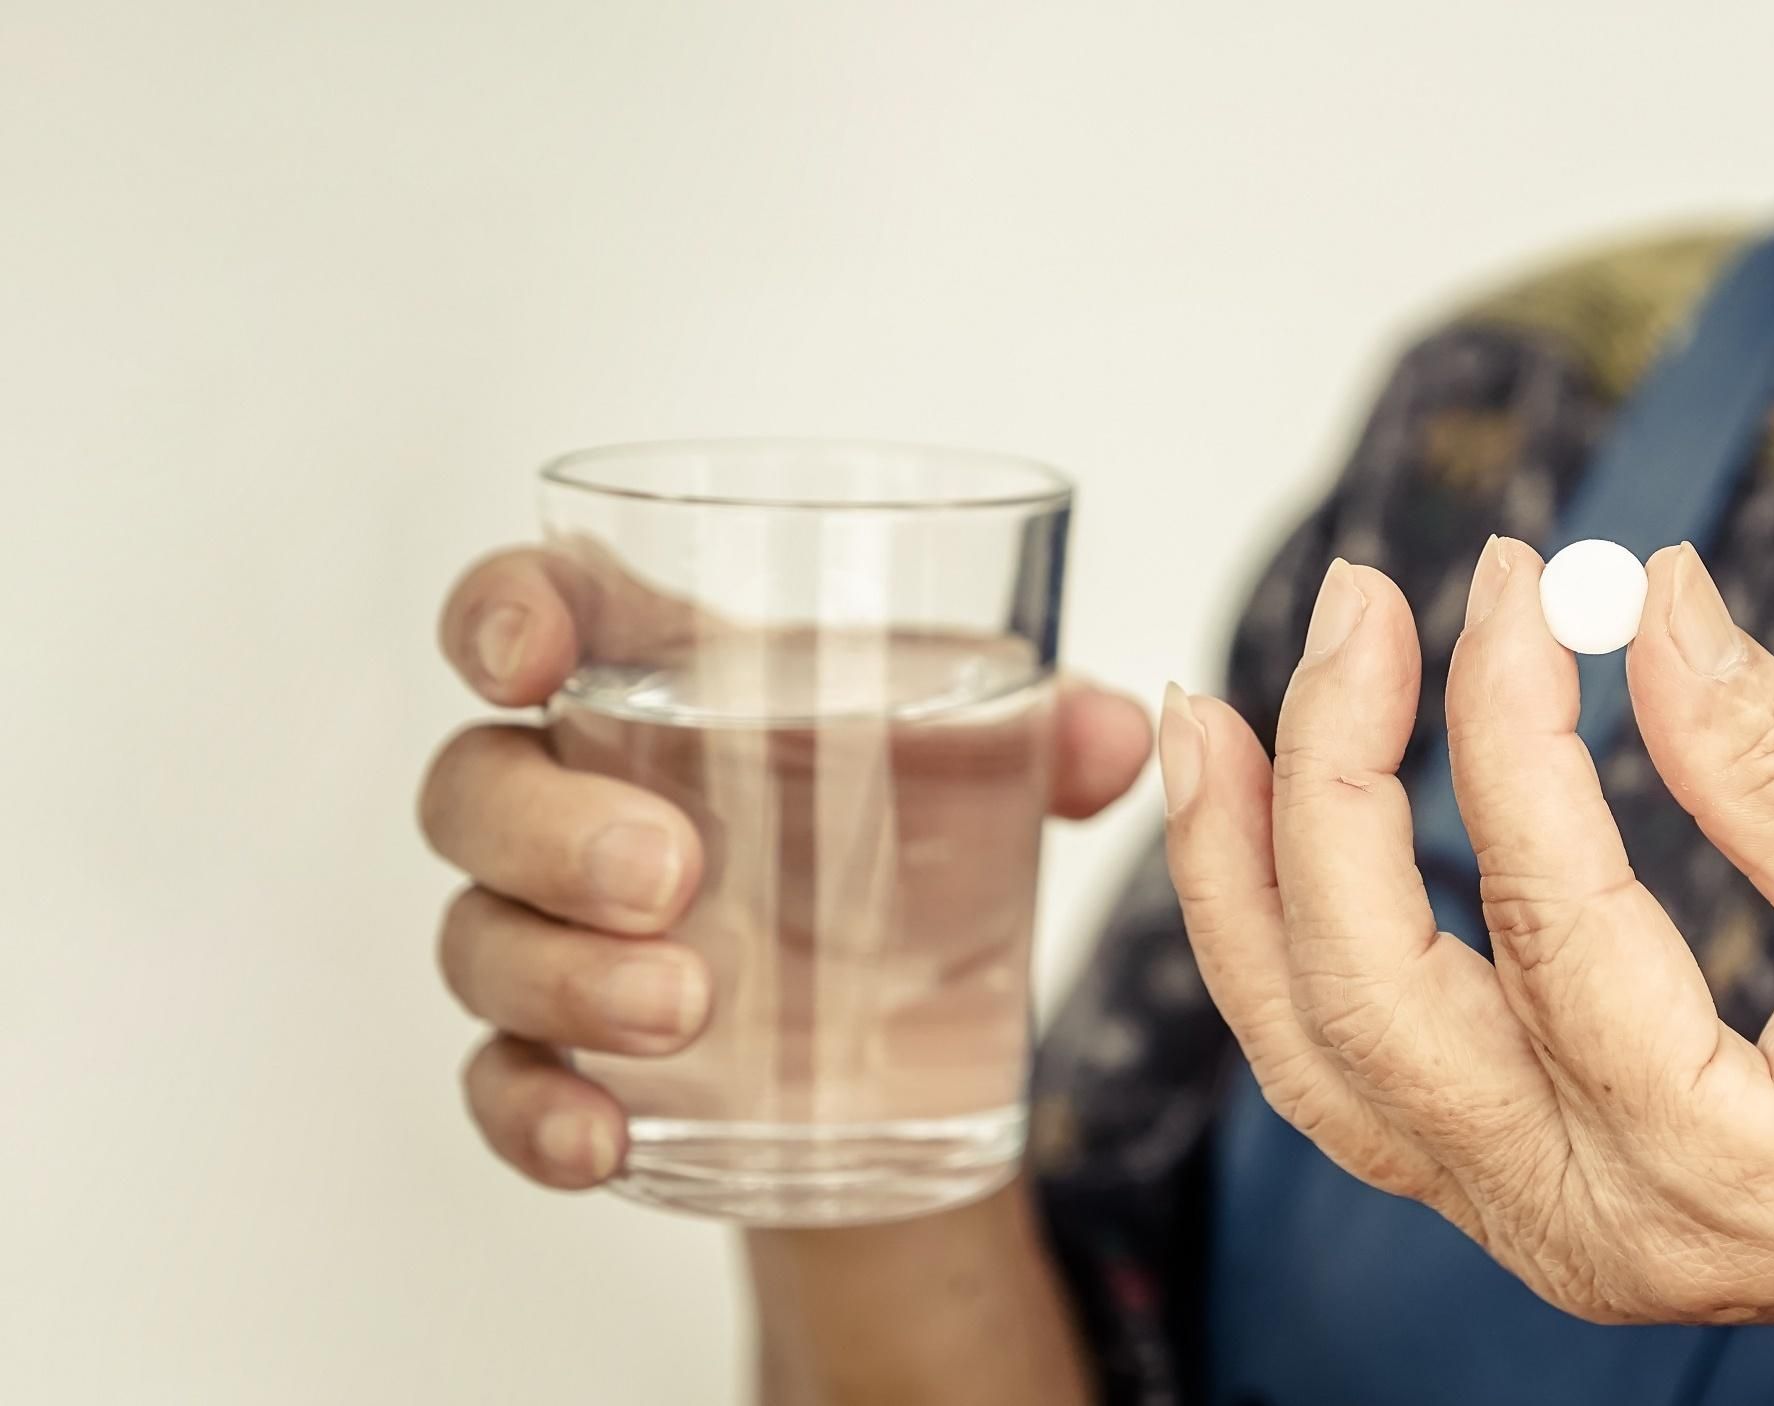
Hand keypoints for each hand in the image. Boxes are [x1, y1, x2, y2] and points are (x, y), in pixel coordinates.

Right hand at [419, 546, 1151, 1189]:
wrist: (897, 1015)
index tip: (526, 656)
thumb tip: (1118, 734)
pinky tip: (605, 1138)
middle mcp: (576, 797)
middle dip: (551, 827)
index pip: (537, 609)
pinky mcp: (561, 1057)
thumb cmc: (900, 831)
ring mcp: (553, 933)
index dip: (502, 613)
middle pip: (477, 785)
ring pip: (478, 938)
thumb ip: (1046, 736)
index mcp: (663, 682)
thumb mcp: (982, 768)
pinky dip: (534, 1112)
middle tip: (674, 872)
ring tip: (688, 1008)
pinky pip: (496, 1083)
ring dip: (564, 974)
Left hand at [1160, 539, 1773, 1389]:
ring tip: (1208, 715)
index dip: (1508, 727)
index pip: (1549, 921)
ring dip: (1246, 876)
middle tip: (1359, 603)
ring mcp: (1530, 1221)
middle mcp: (1586, 1224)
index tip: (1518, 582)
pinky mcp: (1511, 1187)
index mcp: (1715, 1173)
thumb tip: (1650, 599)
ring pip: (1317, 1055)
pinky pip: (1348, 1073)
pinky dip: (1285, 944)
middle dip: (1335, 780)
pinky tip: (1266, 826)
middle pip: (1372, 1000)